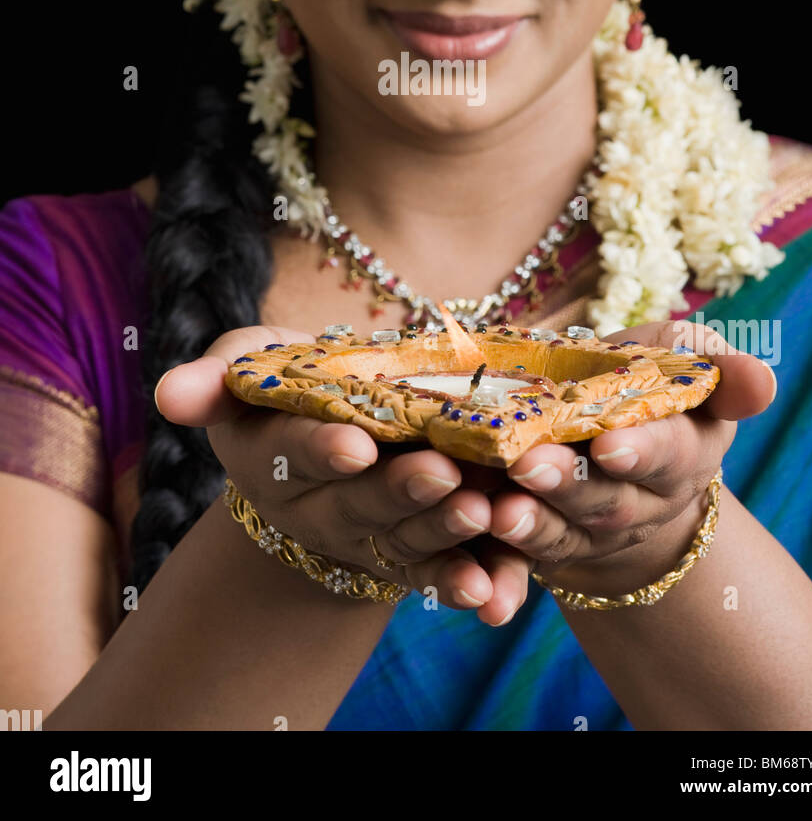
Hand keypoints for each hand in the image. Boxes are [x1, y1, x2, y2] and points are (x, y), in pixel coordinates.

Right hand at [155, 326, 529, 624]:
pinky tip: (495, 591)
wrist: (323, 435)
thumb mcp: (244, 369)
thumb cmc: (283, 385)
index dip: (322, 449)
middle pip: (359, 502)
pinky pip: (440, 574)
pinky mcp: (415, 554)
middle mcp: (320, 507)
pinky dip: (467, 583)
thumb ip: (212, 378)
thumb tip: (166, 394)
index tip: (353, 443)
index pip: (295, 453)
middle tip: (439, 472)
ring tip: (481, 511)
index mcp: (274, 458)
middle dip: (398, 490)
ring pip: (406, 539)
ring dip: (443, 532)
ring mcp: (370, 535)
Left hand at [487, 320, 776, 597]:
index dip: (642, 451)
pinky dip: (501, 552)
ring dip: (531, 523)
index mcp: (686, 453)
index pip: (670, 453)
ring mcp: (594, 532)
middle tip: (529, 464)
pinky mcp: (549, 546)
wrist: (617, 443)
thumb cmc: (651, 382)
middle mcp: (644, 503)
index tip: (609, 444)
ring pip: (564, 533)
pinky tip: (478, 530)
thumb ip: (718, 367)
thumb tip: (762, 379)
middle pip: (608, 502)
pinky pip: (525, 557)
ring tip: (498, 508)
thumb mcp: (685, 364)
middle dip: (570, 485)